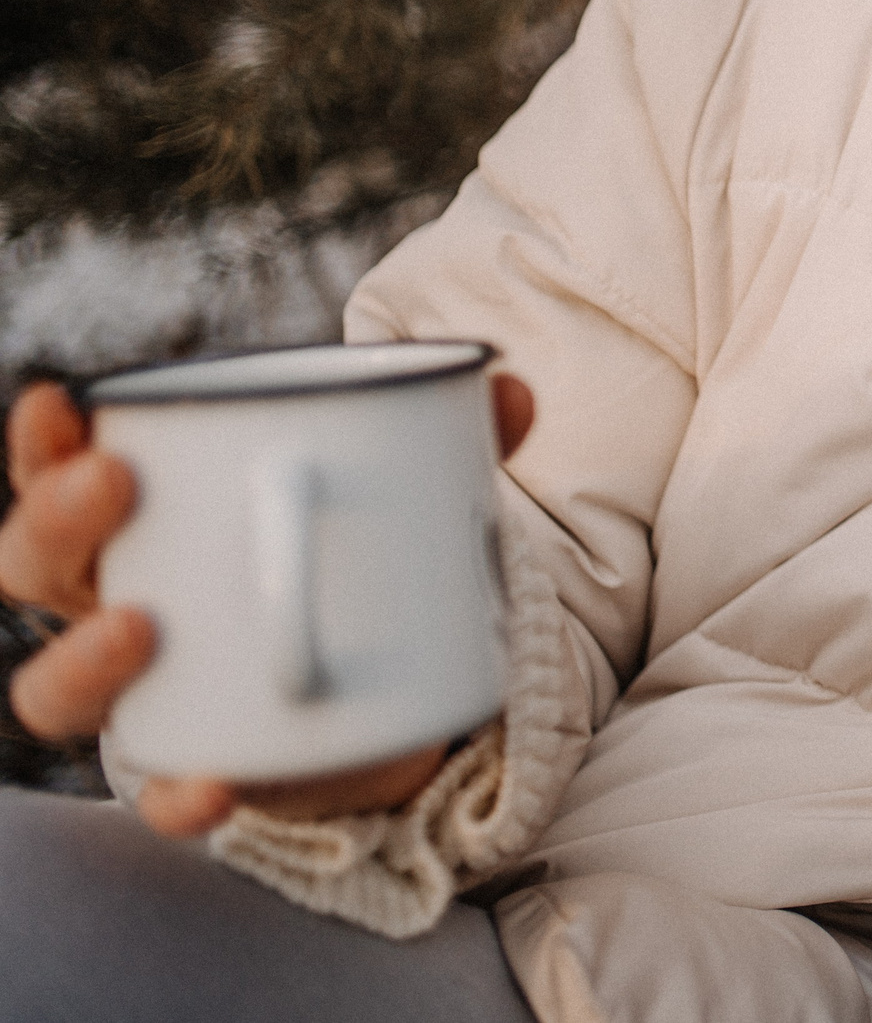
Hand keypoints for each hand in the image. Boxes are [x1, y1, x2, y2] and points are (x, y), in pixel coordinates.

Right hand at [2, 371, 535, 835]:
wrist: (385, 692)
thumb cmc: (354, 562)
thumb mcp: (396, 495)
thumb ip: (448, 443)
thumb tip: (511, 389)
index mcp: (148, 522)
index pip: (61, 473)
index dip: (43, 442)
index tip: (60, 401)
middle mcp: (119, 603)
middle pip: (35, 567)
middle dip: (55, 522)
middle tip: (115, 481)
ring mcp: (150, 693)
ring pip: (57, 689)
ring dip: (85, 658)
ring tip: (141, 626)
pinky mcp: (202, 766)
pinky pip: (166, 795)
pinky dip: (182, 794)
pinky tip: (213, 786)